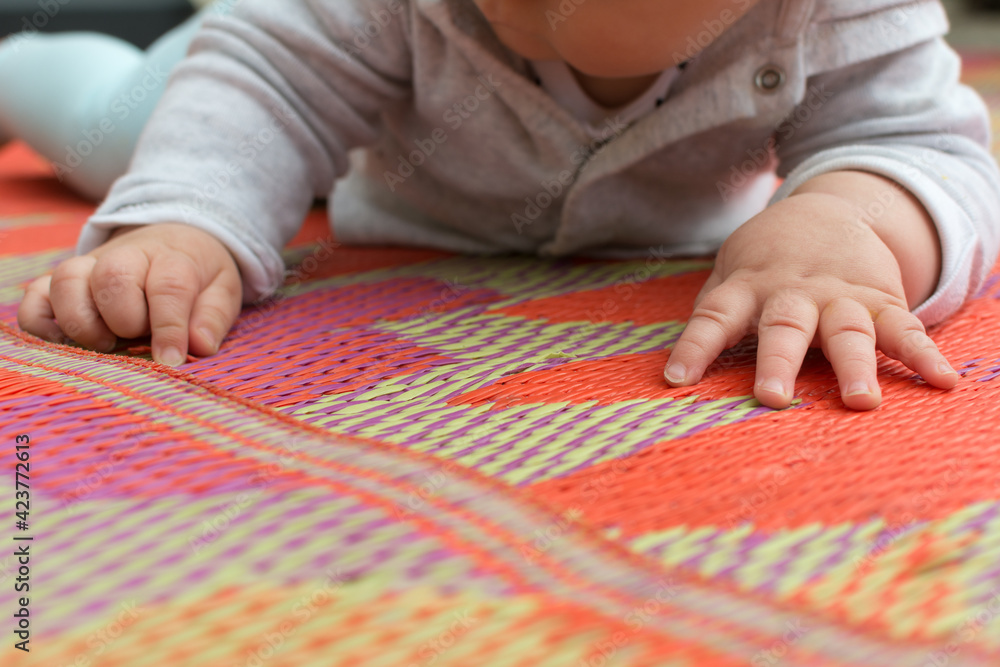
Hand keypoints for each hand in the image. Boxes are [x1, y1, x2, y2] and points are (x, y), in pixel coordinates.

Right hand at [18, 223, 241, 365]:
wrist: (173, 239)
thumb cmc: (197, 275)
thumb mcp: (222, 290)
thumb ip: (213, 317)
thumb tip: (200, 346)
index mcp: (171, 257)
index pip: (168, 287)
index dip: (169, 328)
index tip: (171, 360)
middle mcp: (124, 255)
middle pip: (112, 280)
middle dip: (126, 320)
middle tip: (139, 338)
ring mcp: (87, 267)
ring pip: (67, 283)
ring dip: (82, 322)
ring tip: (106, 343)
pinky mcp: (59, 282)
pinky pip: (35, 298)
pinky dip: (40, 322)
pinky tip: (64, 342)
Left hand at [663, 192, 958, 410]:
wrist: (826, 213)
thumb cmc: (764, 265)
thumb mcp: (730, 279)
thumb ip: (713, 317)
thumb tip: (679, 370)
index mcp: (747, 289)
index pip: (713, 318)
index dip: (694, 349)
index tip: (676, 380)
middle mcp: (792, 293)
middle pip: (783, 326)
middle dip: (778, 361)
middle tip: (771, 397)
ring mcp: (839, 296)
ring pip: (847, 330)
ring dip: (854, 364)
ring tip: (861, 400)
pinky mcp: (881, 301)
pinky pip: (905, 329)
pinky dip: (924, 355)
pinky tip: (942, 381)